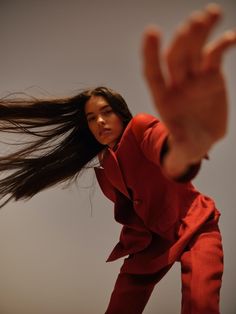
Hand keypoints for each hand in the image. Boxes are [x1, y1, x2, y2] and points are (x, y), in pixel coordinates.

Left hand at [142, 3, 235, 176]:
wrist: (201, 138)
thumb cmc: (187, 143)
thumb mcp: (184, 148)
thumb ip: (181, 145)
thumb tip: (179, 149)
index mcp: (163, 98)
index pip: (153, 72)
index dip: (151, 54)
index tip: (153, 32)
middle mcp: (176, 83)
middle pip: (177, 57)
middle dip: (184, 40)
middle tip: (194, 23)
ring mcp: (194, 77)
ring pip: (195, 50)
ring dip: (201, 32)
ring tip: (210, 13)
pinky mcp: (211, 75)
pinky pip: (216, 55)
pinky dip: (222, 45)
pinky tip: (232, 37)